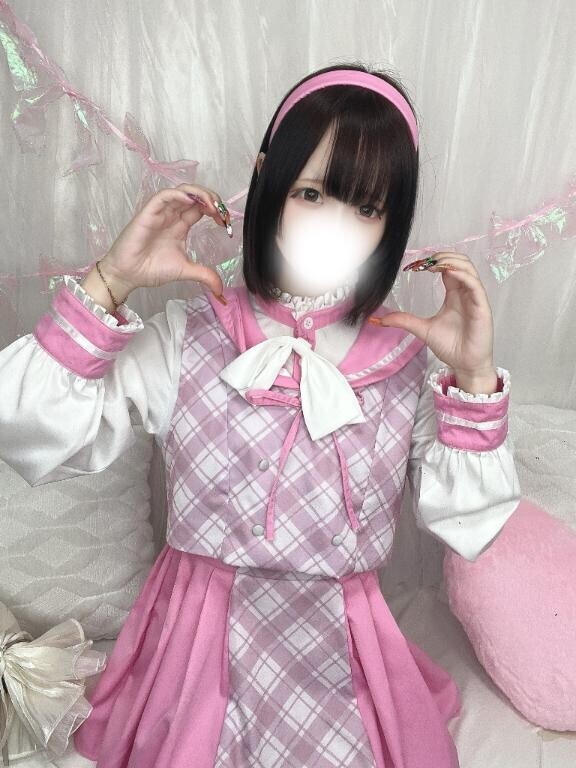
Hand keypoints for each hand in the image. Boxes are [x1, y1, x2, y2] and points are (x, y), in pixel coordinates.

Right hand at [99, 183, 231, 298]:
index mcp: (180, 226)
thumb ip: (204, 275)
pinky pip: (164, 196)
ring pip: (181, 191)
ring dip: (198, 193)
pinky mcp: (149, 212)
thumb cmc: (151, 269)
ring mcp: (161, 213)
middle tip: (221, 211)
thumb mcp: (185, 270)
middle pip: (194, 196)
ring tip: (210, 204)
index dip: (215, 210)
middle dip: (211, 199)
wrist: (129, 275)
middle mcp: (172, 216)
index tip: (225, 221)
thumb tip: (220, 289)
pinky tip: (190, 200)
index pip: (200, 209)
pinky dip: (178, 194)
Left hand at [368, 252, 494, 377]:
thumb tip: (379, 320)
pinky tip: (449, 272)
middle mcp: (466, 293)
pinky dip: (463, 275)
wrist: (465, 365)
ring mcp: (475, 299)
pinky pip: (475, 285)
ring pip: (469, 269)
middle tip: (424, 261)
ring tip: (434, 263)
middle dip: (442, 256)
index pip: (447, 268)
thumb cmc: (451, 347)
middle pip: (460, 262)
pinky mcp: (482, 308)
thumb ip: (403, 321)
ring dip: (452, 261)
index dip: (433, 261)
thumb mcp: (422, 329)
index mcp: (454, 294)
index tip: (416, 265)